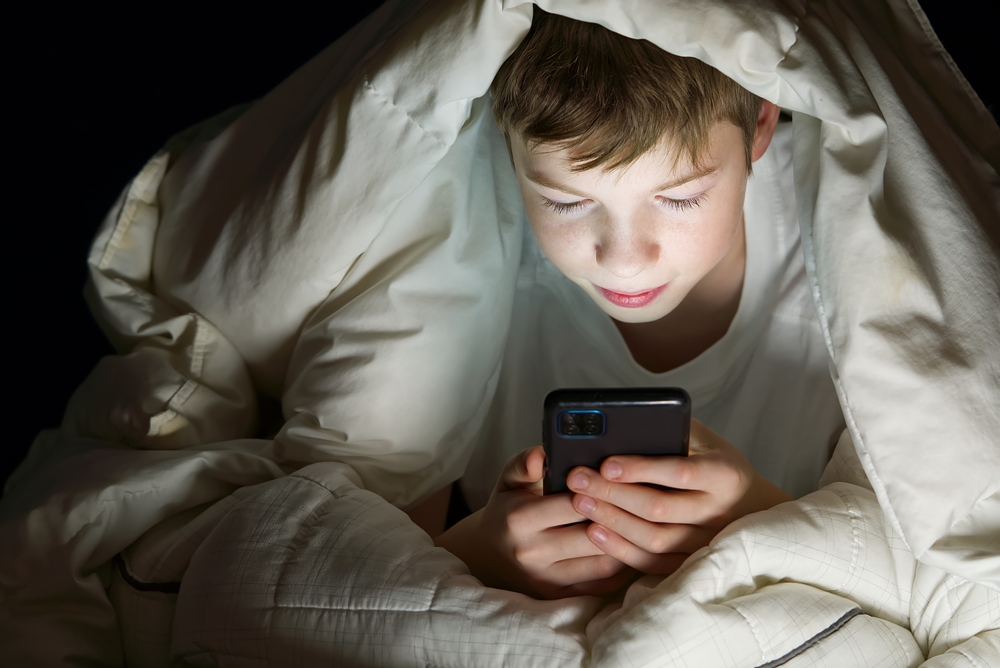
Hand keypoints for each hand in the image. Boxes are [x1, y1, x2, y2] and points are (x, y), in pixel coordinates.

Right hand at [434, 446, 634, 598]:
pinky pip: (602, 583)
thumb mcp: (509, 480)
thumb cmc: (507, 510)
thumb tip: (542, 454)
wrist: (489, 555)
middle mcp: (532, 552)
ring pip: (602, 562)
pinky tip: (631, 546)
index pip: (572, 504)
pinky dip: (621, 565)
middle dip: (618, 518)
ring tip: (640, 523)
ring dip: (625, 544)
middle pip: (591, 535)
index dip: (599, 490)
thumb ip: (525, 463)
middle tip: (640, 501)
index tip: (618, 479)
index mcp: (520, 519)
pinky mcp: (560, 595)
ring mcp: (547, 578)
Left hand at [567, 419, 791, 574]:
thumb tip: (618, 429)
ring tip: (581, 503)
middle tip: (579, 480)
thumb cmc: (711, 459)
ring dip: (612, 522)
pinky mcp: (691, 562)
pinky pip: (653, 563)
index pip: (680, 472)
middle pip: (659, 509)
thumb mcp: (700, 437)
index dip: (641, 469)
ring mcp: (706, 541)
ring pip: (655, 539)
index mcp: (725, 474)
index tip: (606, 463)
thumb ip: (669, 431)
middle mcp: (719, 511)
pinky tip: (596, 532)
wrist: (744, 502)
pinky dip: (621, 550)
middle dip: (612, 494)